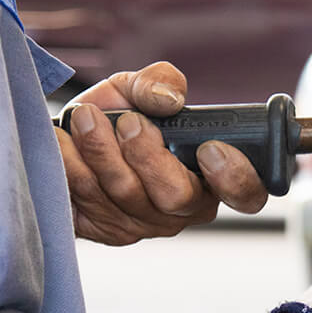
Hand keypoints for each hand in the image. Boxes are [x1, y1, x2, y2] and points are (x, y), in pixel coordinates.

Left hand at [56, 61, 267, 243]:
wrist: (68, 137)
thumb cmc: (116, 114)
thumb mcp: (139, 88)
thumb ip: (159, 82)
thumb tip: (168, 101)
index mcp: (213, 173)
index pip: (247, 193)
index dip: (234, 176)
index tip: (209, 148)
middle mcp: (186, 206)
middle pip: (177, 196)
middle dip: (147, 153)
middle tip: (127, 121)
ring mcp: (147, 223)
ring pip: (128, 194)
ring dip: (101, 150)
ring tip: (85, 118)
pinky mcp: (109, 230)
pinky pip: (91, 201)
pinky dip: (74, 165)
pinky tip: (64, 141)